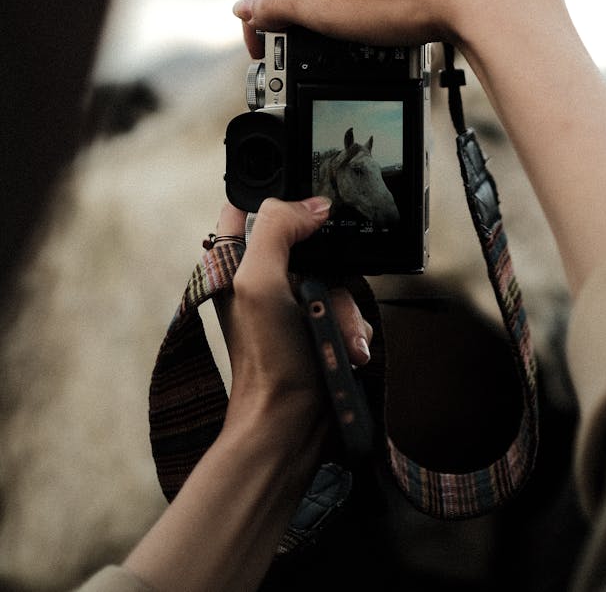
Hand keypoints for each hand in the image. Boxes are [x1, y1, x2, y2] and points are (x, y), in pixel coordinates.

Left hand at [214, 200, 371, 437]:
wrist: (293, 425)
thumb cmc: (266, 360)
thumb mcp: (259, 282)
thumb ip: (277, 229)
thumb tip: (313, 204)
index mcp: (233, 262)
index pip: (248, 207)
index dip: (275, 199)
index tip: (304, 209)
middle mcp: (263, 279)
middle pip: (309, 241)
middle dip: (329, 266)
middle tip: (323, 290)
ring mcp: (294, 304)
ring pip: (337, 275)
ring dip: (344, 307)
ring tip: (335, 336)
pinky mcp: (320, 326)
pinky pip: (349, 307)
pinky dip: (352, 327)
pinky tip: (345, 348)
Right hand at [232, 0, 487, 58]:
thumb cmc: (409, 0)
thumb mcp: (331, 12)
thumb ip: (282, 8)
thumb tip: (246, 7)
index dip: (255, 12)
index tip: (258, 47)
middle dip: (292, 13)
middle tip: (293, 51)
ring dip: (326, 13)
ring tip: (334, 45)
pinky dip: (359, 8)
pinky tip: (373, 30)